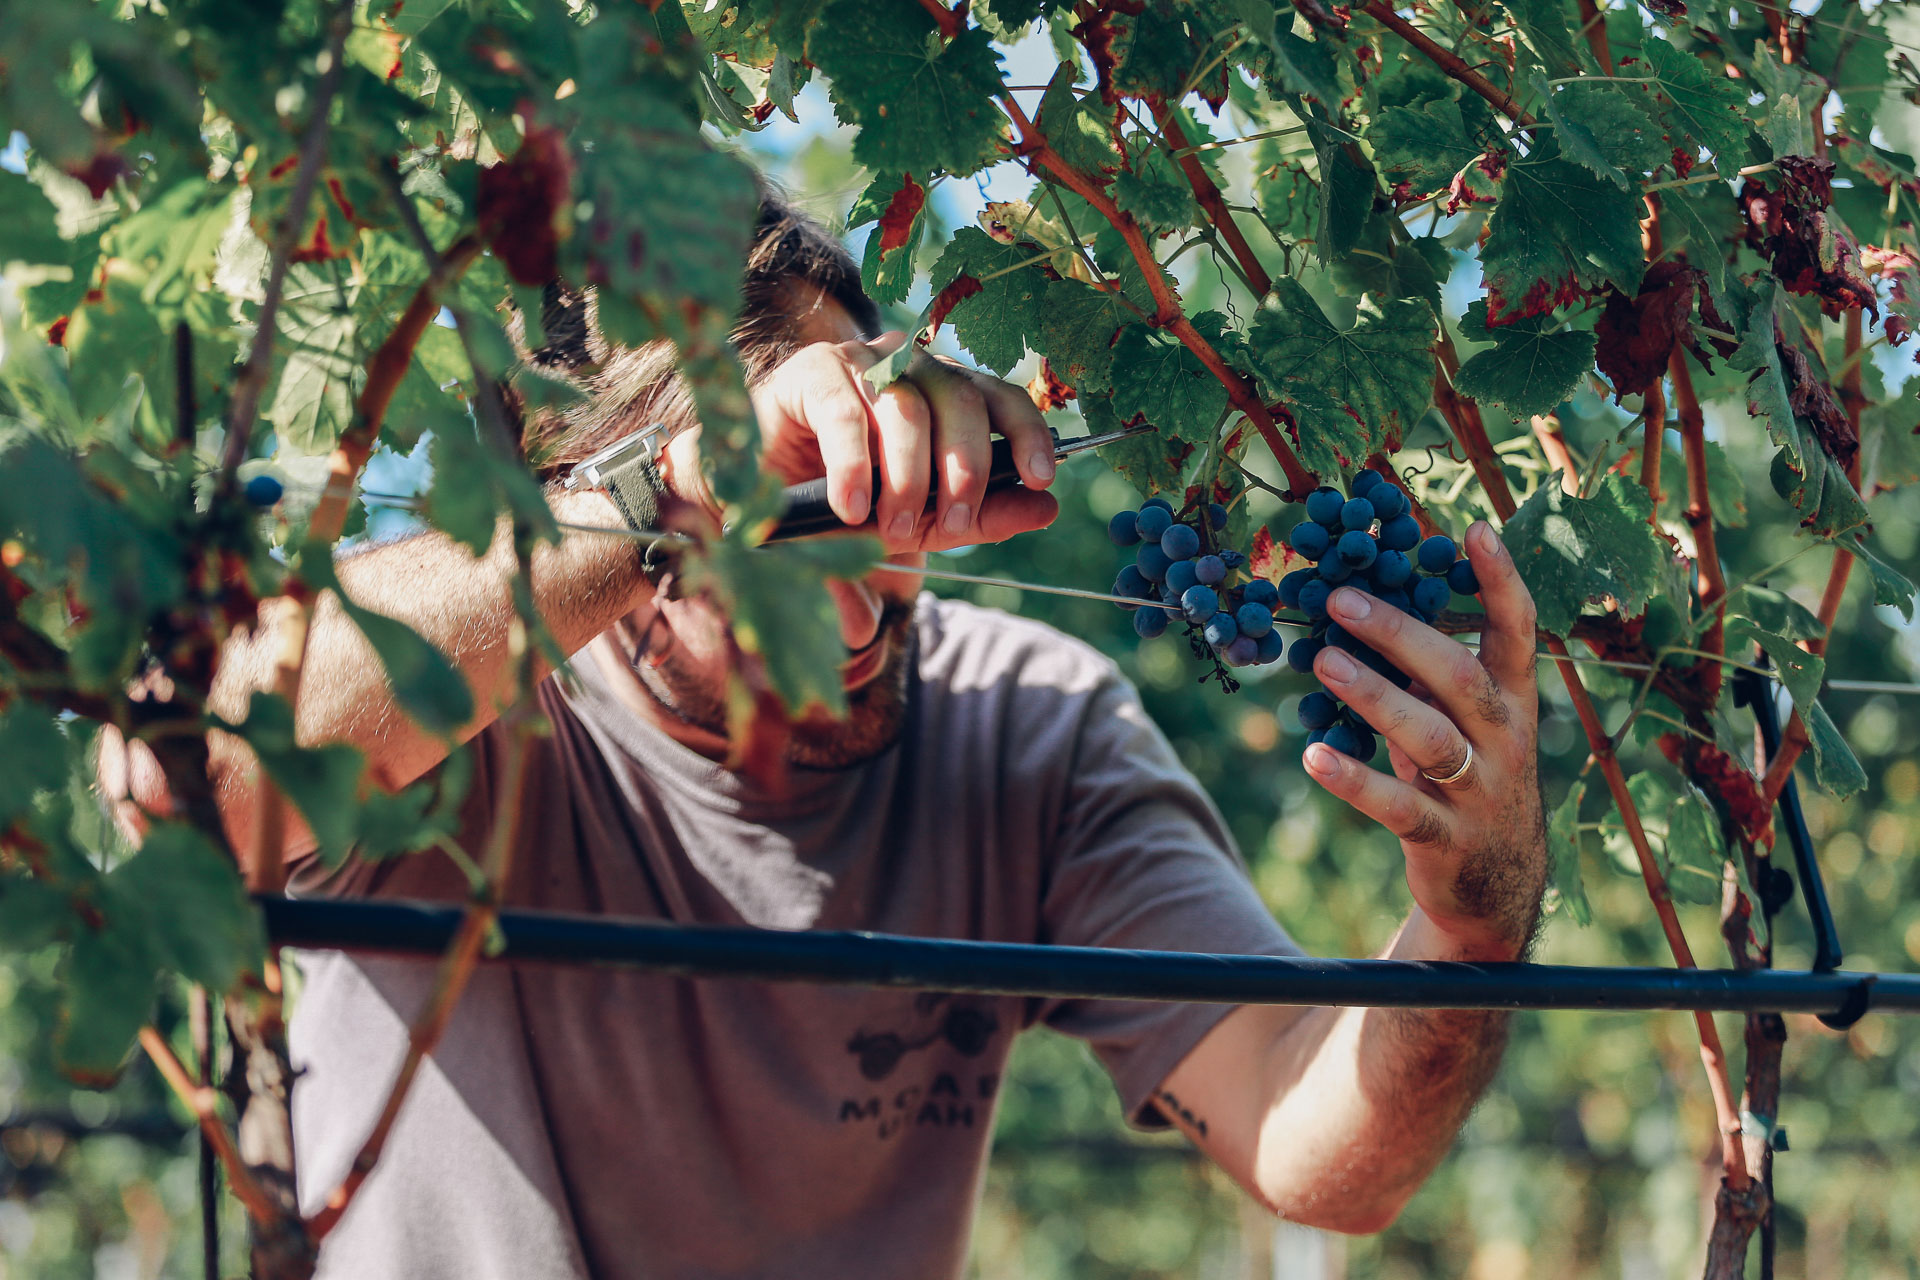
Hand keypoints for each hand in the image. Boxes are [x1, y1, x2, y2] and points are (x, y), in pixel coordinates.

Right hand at [661, 332, 1059, 552]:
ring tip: (891, 529)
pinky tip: (852, 507)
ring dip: (907, 478)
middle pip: (962, 402)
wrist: (765, 500)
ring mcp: (863, 363)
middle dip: (963, 472)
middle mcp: (913, 368)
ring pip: (908, 410)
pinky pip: (846, 414)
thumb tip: (1046, 509)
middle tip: (949, 528)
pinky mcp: (813, 372)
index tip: (1040, 478)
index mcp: (949, 394)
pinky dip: (855, 466)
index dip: (1027, 434)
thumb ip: (982, 517)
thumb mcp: (925, 522)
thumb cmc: (853, 505)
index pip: (1002, 399)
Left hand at [1301, 521, 1546, 958]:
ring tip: (1324, 660)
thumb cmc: (1465, 775)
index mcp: (1513, 699)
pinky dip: (1354, 779)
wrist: (1497, 886)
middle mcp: (1505, 739)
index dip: (1501, 582)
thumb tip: (1367, 597)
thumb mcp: (1462, 720)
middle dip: (1402, 633)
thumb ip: (1430, 670)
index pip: (1519, 632)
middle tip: (1341, 599)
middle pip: (1460, 677)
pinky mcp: (1444, 837)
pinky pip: (1397, 805)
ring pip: (1429, 737)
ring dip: (1375, 695)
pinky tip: (1312, 755)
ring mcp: (1478, 791)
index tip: (1474, 530)